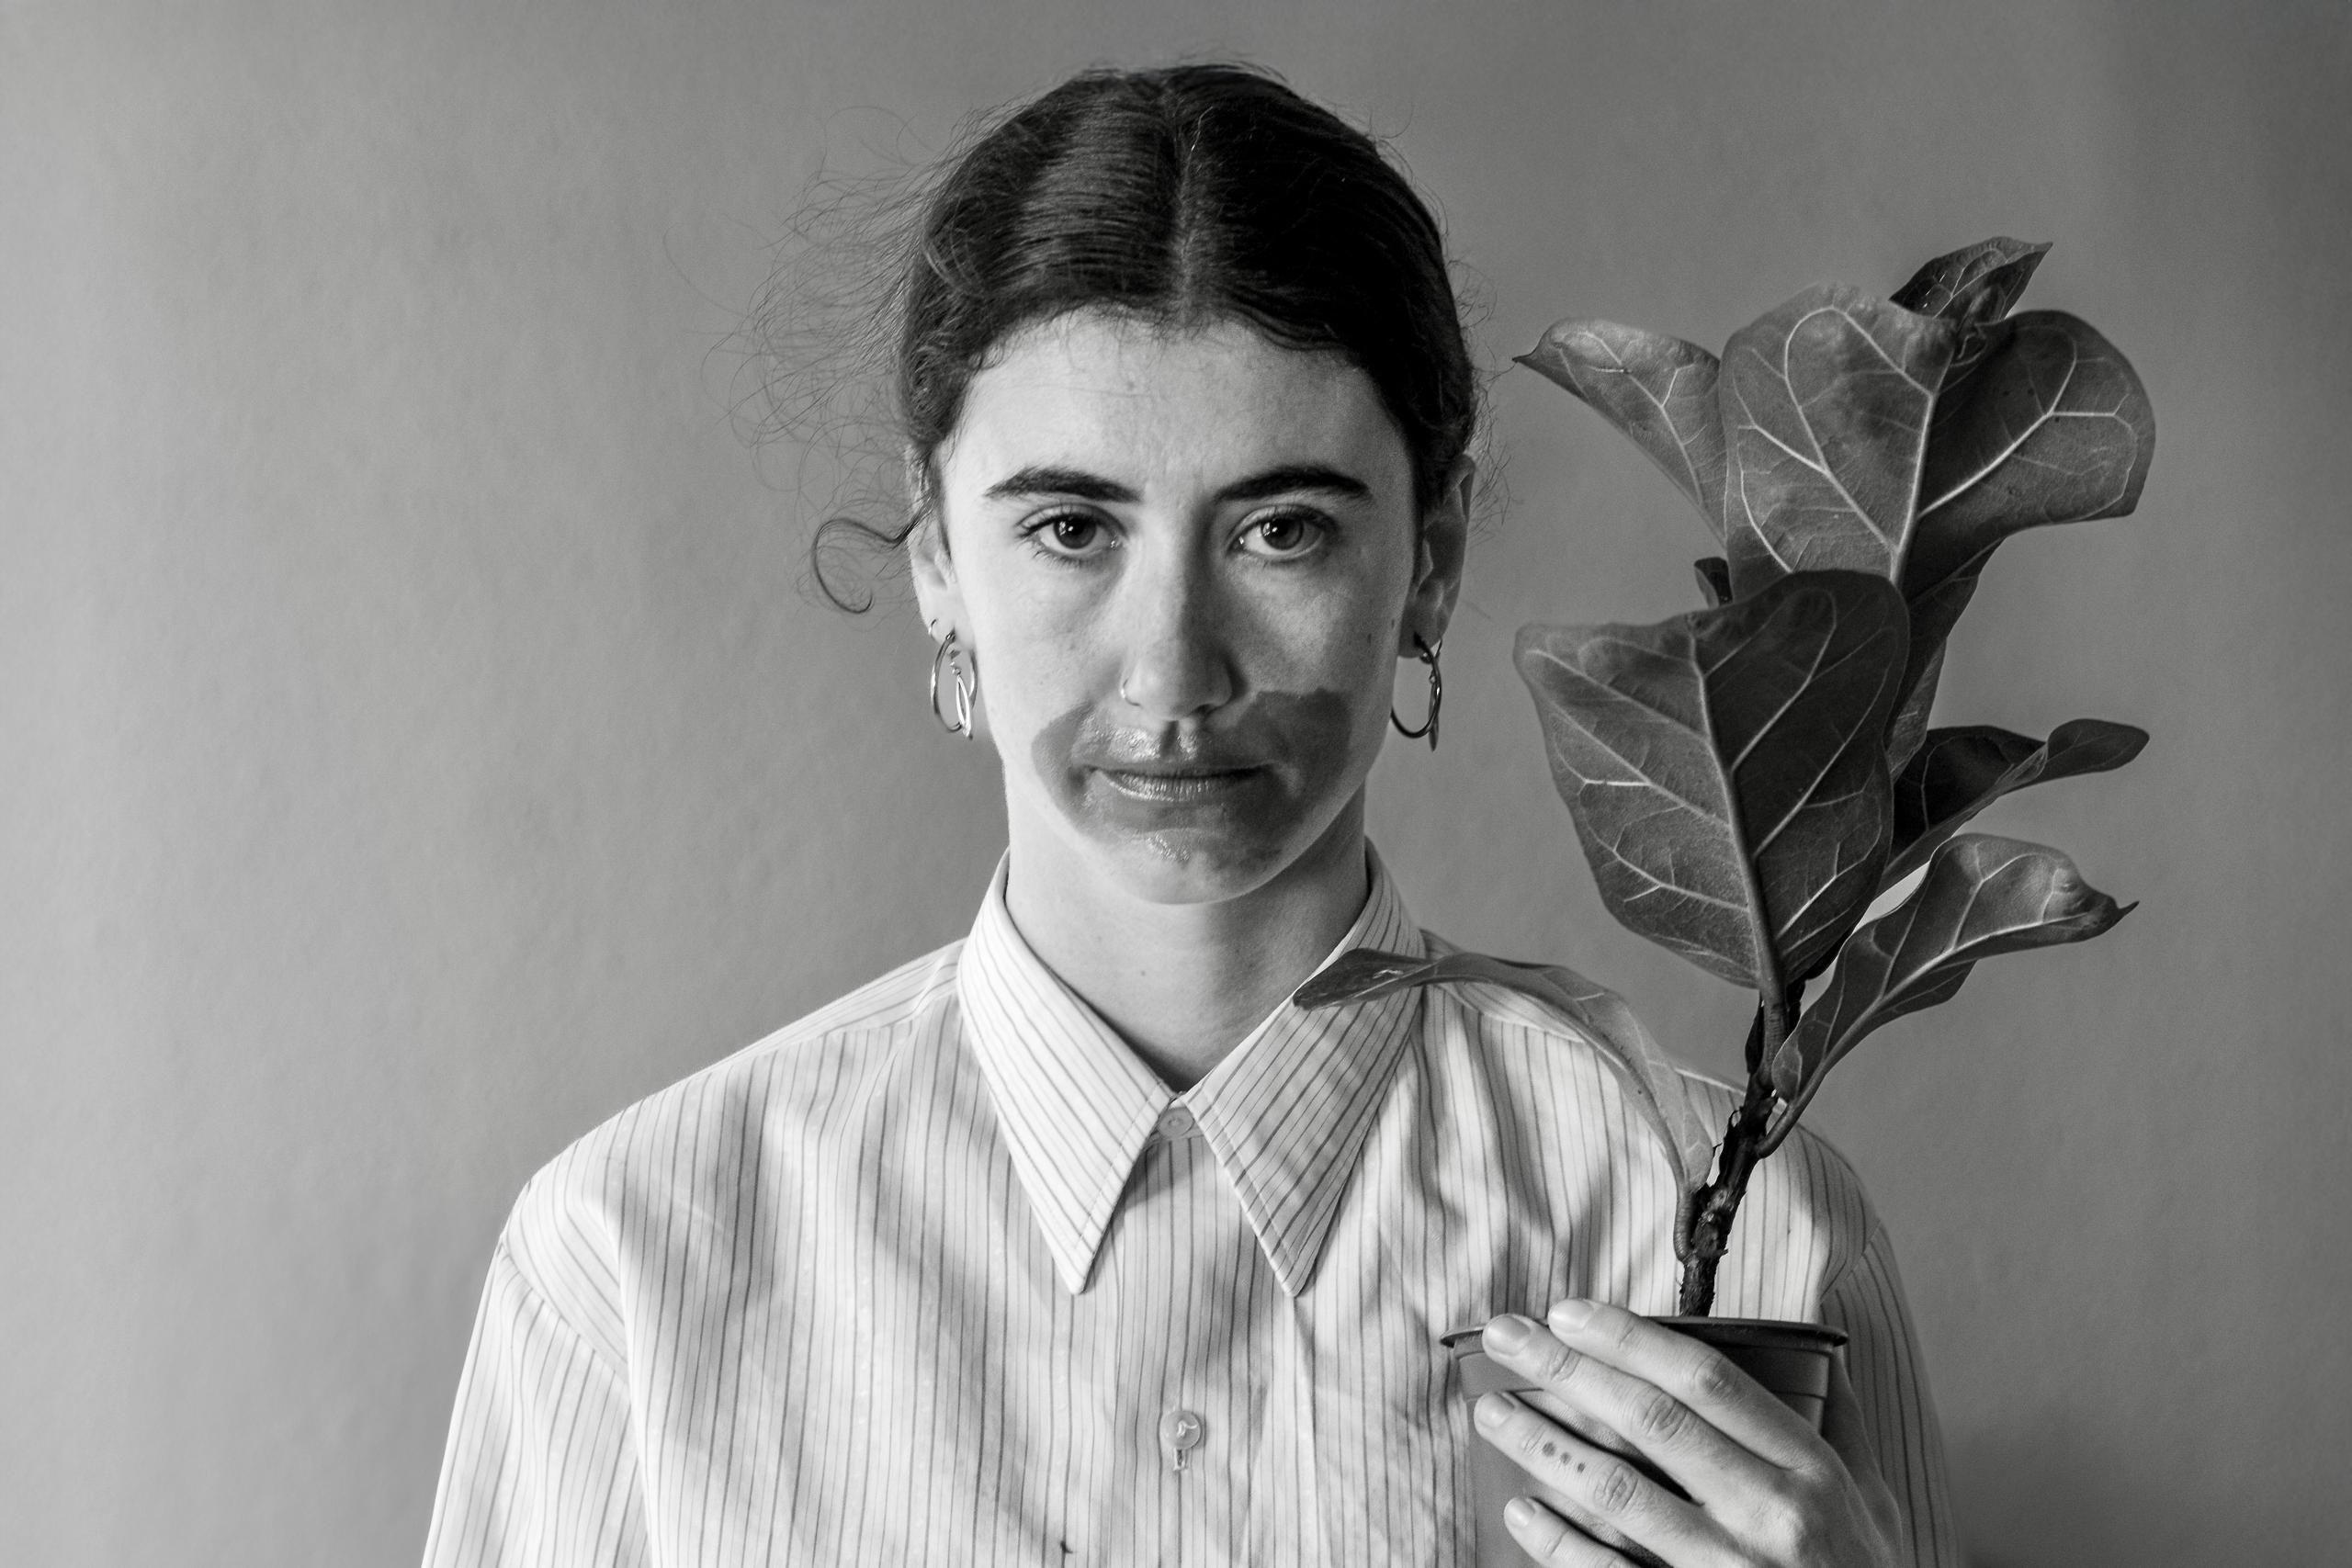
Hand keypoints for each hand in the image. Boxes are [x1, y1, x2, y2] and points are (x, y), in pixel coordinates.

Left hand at [1473, 1300, 1903, 1566]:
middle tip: (1505, 1336)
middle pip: (1649, 1421)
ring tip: (1493, 1413)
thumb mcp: (1875, 1505)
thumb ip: (1841, 1430)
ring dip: (1543, 1445)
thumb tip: (1820, 1360)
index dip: (1629, 1337)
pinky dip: (1556, 1542)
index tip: (1567, 1310)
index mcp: (1809, 1470)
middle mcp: (1771, 1515)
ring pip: (1617, 1493)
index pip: (1705, 1380)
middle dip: (1566, 1369)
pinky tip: (1519, 1510)